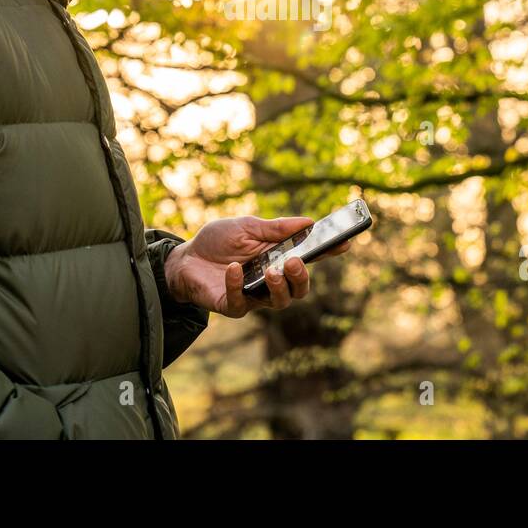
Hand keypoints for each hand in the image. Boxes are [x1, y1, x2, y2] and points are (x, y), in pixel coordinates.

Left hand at [164, 216, 353, 317]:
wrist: (184, 258)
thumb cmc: (218, 241)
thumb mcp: (247, 226)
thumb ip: (275, 227)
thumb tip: (309, 221)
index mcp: (278, 257)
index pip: (309, 257)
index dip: (328, 251)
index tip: (344, 242)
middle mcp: (270, 280)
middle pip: (299, 289)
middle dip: (302, 277)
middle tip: (294, 262)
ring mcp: (253, 295)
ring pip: (279, 302)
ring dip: (279, 287)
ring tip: (271, 270)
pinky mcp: (233, 306)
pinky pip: (242, 302)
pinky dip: (238, 285)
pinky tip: (233, 269)